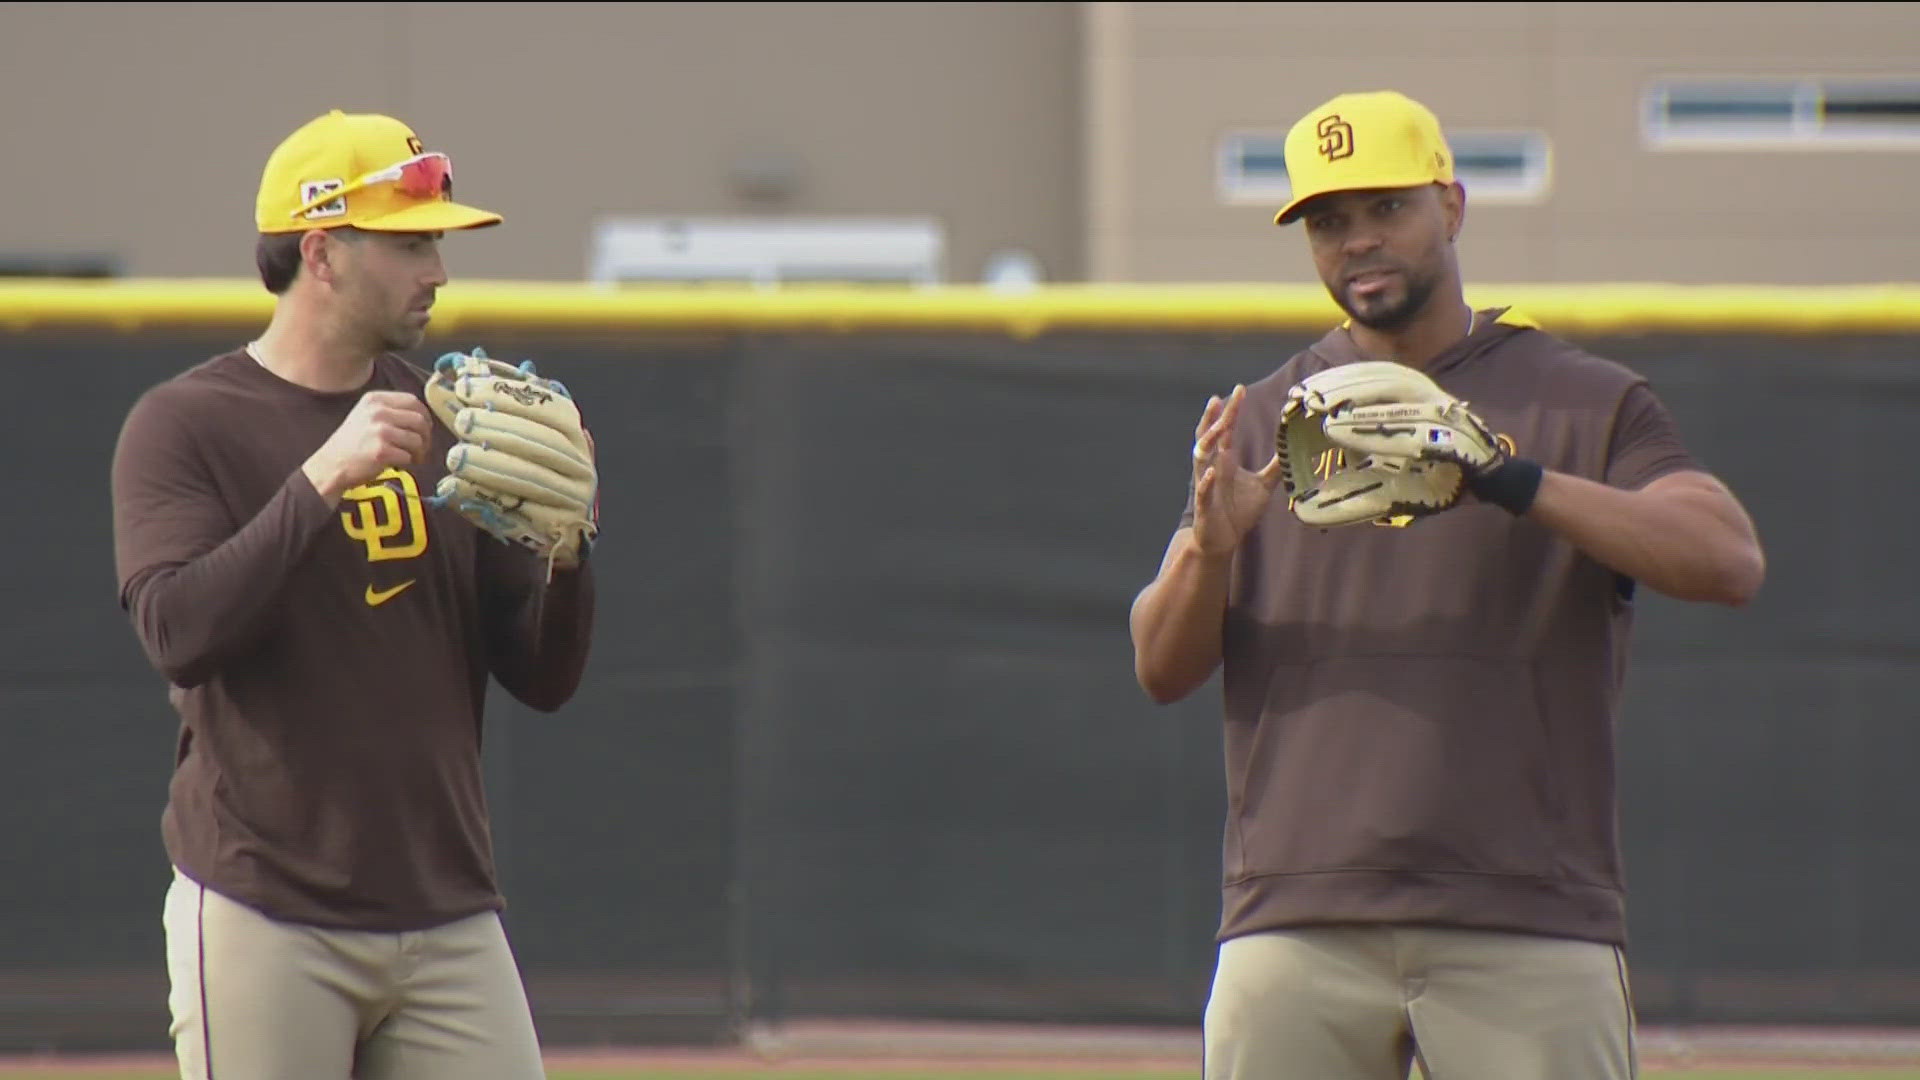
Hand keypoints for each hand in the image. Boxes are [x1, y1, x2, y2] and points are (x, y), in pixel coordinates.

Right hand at [302, 391, 433, 501]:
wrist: (330, 465)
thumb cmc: (352, 443)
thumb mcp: (366, 415)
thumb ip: (390, 410)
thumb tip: (423, 417)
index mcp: (375, 399)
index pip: (412, 400)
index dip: (424, 415)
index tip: (424, 428)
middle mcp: (378, 412)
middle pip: (419, 420)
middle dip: (426, 436)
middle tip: (423, 447)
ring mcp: (380, 431)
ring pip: (417, 439)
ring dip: (420, 452)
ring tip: (413, 458)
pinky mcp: (382, 451)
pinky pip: (408, 456)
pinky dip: (408, 462)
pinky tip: (401, 464)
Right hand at [1189, 385, 1284, 556]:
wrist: (1223, 539)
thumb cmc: (1238, 511)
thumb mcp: (1263, 485)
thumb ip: (1275, 466)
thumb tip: (1293, 448)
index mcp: (1225, 461)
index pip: (1225, 430)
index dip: (1230, 411)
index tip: (1238, 390)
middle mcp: (1213, 468)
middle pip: (1209, 437)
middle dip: (1216, 418)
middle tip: (1223, 398)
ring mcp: (1206, 485)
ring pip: (1200, 459)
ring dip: (1206, 443)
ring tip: (1218, 428)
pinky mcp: (1205, 506)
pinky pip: (1203, 491)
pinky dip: (1207, 481)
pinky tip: (1213, 471)